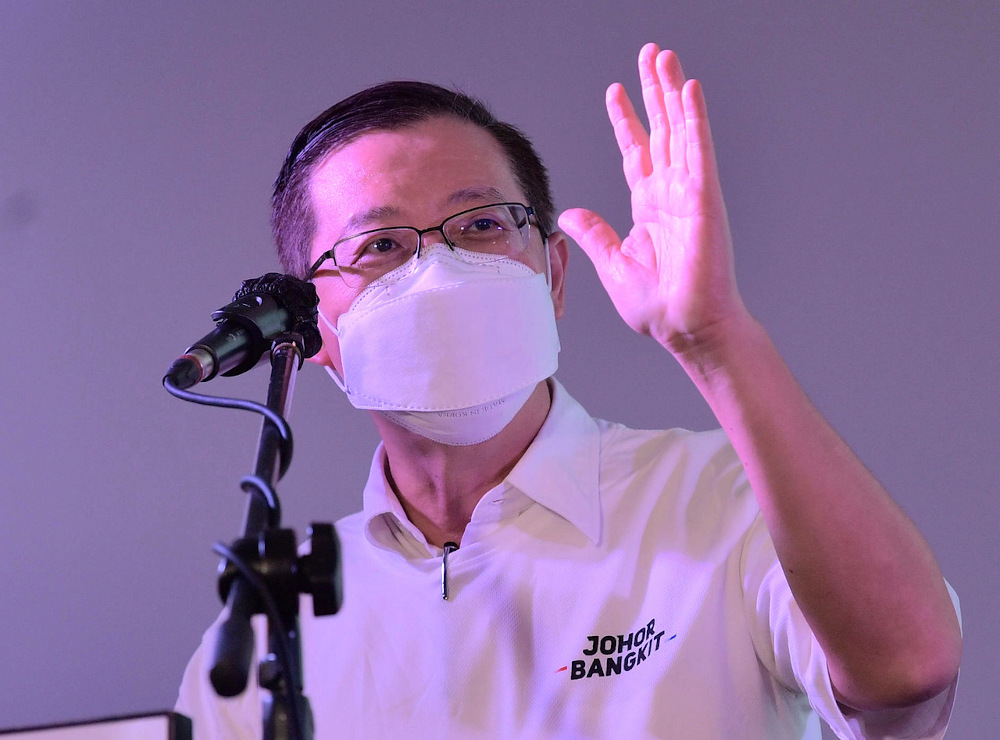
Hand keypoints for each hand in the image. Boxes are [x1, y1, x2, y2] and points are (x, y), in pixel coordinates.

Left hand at [559, 43, 746, 354]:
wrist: (686, 327)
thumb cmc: (659, 306)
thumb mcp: (613, 265)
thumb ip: (595, 235)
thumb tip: (571, 214)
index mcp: (648, 207)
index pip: (635, 152)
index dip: (626, 121)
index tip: (615, 91)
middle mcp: (670, 193)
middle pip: (660, 129)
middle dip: (653, 91)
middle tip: (650, 55)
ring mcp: (689, 192)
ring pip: (679, 129)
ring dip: (672, 92)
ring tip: (665, 58)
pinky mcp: (703, 198)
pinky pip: (698, 149)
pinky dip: (694, 118)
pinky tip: (689, 89)